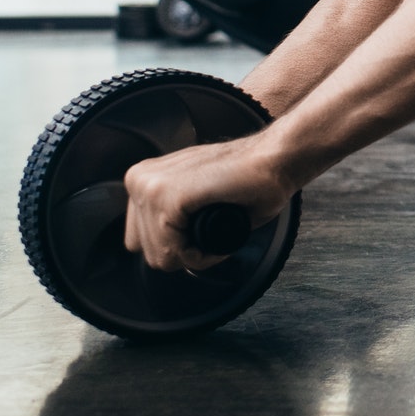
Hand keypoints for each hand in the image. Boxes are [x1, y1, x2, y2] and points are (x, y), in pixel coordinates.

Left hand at [123, 134, 293, 271]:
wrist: (276, 160)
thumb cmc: (247, 182)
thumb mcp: (193, 203)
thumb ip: (170, 219)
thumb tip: (162, 252)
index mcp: (142, 179)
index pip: (138, 241)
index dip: (176, 246)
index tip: (202, 228)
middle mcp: (138, 179)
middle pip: (148, 251)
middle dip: (184, 251)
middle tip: (214, 227)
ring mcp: (149, 186)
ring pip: (160, 255)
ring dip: (195, 252)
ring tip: (218, 225)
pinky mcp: (167, 195)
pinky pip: (174, 250)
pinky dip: (200, 254)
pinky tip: (217, 230)